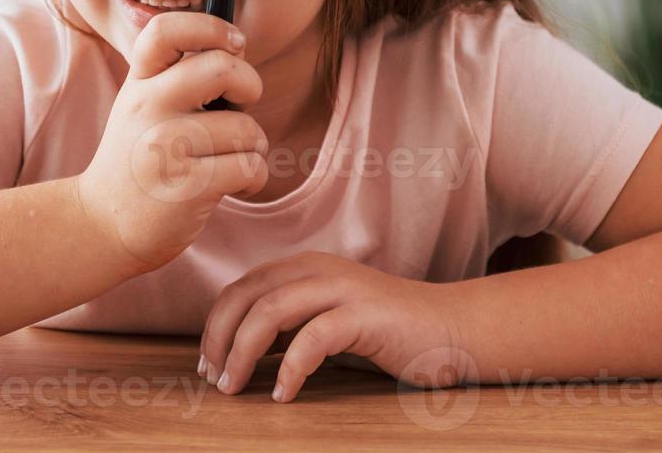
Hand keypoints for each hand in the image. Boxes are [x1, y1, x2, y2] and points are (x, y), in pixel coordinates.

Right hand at [77, 11, 268, 272]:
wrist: (104, 224)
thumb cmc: (141, 160)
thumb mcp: (143, 107)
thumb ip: (177, 77)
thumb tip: (237, 51)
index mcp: (140, 82)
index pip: (166, 31)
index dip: (211, 27)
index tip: (234, 44)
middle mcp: (148, 108)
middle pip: (222, 68)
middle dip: (250, 86)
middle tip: (242, 106)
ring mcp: (165, 147)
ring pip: (246, 128)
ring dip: (253, 146)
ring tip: (229, 158)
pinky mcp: (186, 186)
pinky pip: (249, 167)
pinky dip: (252, 177)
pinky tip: (231, 184)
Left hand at [198, 251, 466, 401]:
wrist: (454, 329)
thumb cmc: (389, 332)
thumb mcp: (329, 319)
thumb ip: (291, 325)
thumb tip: (244, 351)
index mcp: (306, 266)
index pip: (241, 287)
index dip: (216, 324)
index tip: (207, 362)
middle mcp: (319, 269)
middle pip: (247, 295)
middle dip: (220, 337)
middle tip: (214, 378)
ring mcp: (343, 289)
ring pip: (271, 311)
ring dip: (243, 351)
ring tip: (234, 386)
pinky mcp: (365, 316)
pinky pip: (312, 338)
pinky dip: (290, 368)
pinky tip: (283, 394)